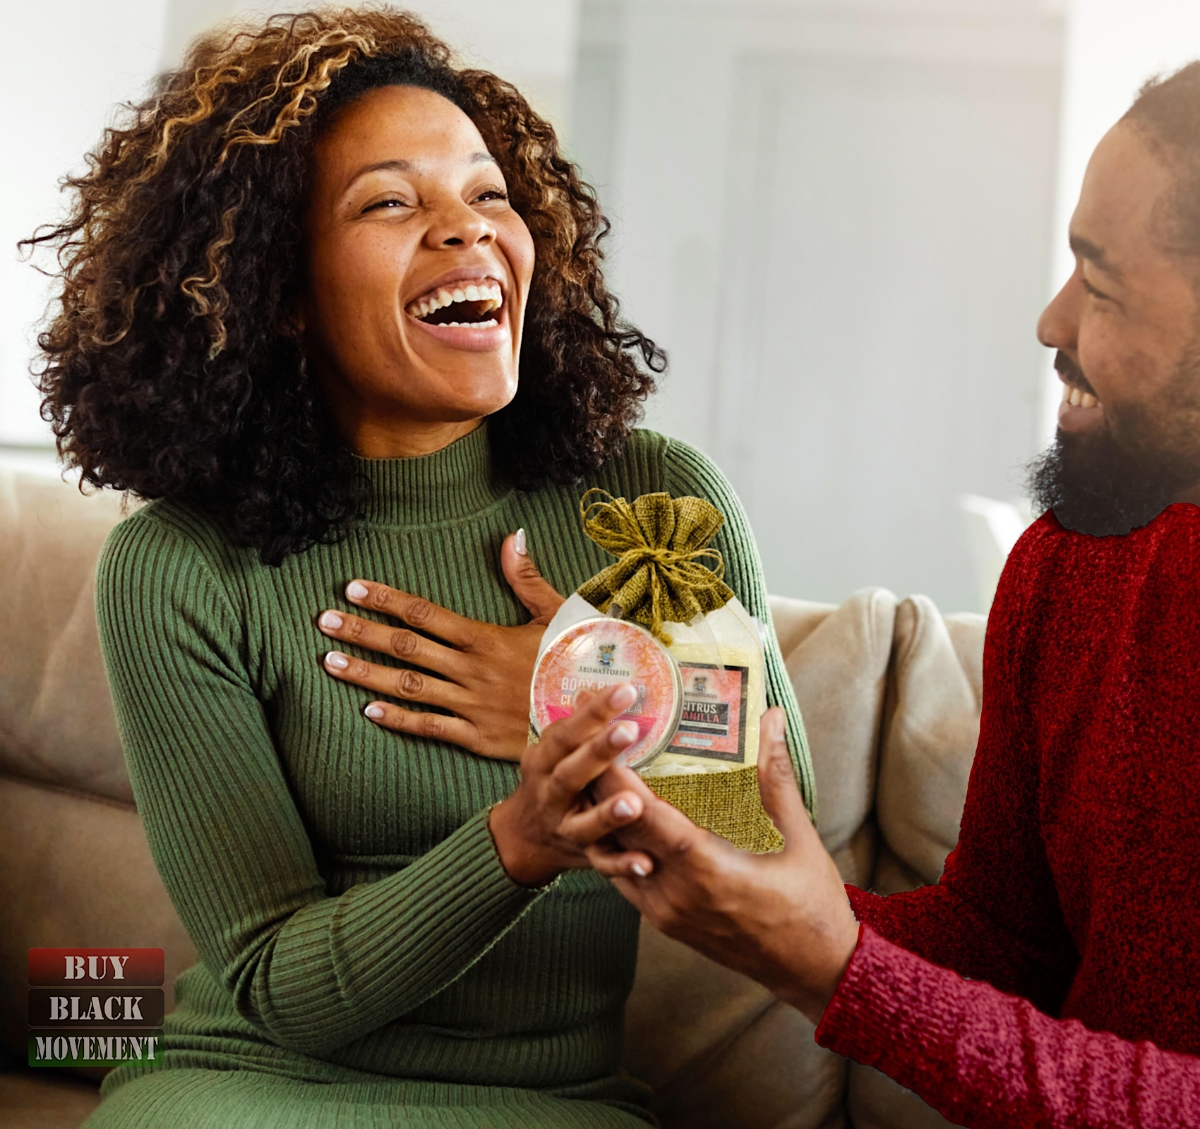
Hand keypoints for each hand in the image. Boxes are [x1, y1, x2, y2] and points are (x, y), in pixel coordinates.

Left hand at [317, 530, 565, 760]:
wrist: (595, 721)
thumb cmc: (575, 663)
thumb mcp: (556, 614)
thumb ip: (526, 577)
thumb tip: (512, 535)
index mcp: (487, 637)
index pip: (424, 614)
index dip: (386, 600)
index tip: (352, 588)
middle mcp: (472, 670)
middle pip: (406, 647)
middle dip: (361, 632)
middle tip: (323, 621)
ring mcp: (472, 705)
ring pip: (409, 686)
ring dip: (366, 674)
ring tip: (330, 662)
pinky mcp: (477, 736)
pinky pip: (430, 727)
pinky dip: (398, 719)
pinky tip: (368, 710)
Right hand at [487, 683, 648, 886]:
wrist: (521, 839)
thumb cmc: (548, 783)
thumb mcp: (553, 752)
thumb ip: (575, 728)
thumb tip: (592, 689)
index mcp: (544, 762)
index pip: (566, 733)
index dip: (593, 713)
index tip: (625, 690)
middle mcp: (550, 795)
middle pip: (571, 774)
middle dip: (598, 752)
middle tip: (629, 730)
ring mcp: (564, 828)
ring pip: (584, 824)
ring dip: (607, 815)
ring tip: (634, 803)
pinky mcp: (581, 857)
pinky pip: (602, 864)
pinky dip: (622, 865)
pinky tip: (645, 862)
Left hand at [584, 708, 859, 1024]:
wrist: (815, 974)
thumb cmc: (813, 908)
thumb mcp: (801, 839)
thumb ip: (777, 778)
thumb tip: (772, 719)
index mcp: (708, 871)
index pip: (647, 818)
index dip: (620, 780)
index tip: (606, 742)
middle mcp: (677, 894)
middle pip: (621, 832)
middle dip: (603, 788)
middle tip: (593, 745)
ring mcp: (666, 913)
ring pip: (617, 857)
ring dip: (606, 817)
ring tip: (598, 775)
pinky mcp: (666, 923)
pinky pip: (626, 878)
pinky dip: (618, 846)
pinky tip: (620, 819)